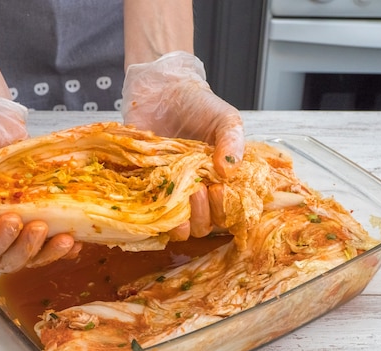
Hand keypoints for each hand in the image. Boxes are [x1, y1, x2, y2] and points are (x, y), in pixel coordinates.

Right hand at [0, 90, 79, 271]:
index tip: (12, 221)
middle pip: (7, 260)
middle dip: (26, 249)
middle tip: (39, 227)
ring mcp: (15, 227)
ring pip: (31, 255)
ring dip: (48, 252)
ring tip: (65, 238)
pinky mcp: (37, 218)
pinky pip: (48, 243)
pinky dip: (62, 247)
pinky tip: (75, 240)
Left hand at [121, 51, 243, 238]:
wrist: (162, 92)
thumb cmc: (198, 106)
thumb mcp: (225, 119)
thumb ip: (233, 141)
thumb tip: (229, 171)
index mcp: (222, 182)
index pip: (230, 213)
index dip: (226, 209)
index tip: (220, 189)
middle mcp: (199, 193)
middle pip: (206, 227)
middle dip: (205, 214)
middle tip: (199, 188)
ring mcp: (173, 195)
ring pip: (182, 229)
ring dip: (183, 219)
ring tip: (181, 191)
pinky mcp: (148, 191)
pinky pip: (153, 218)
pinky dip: (156, 214)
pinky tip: (158, 196)